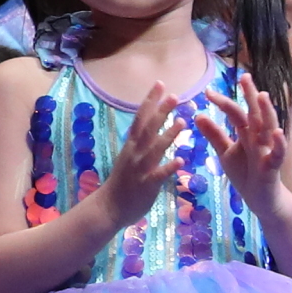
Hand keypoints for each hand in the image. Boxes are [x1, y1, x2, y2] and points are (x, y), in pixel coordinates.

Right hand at [97, 77, 189, 226]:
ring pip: (155, 149)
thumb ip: (141, 143)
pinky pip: (159, 175)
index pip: (141, 118)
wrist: (108, 208)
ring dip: (168, 135)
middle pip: (148, 128)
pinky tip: (181, 161)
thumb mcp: (130, 157)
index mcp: (132, 145)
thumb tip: (152, 127)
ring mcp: (140, 169)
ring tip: (182, 122)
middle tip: (175, 96)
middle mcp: (135, 153)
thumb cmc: (122, 183)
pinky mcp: (146, 185)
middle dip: (161, 112)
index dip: (150, 101)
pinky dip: (169, 167)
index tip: (160, 84)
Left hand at [195, 78, 291, 203]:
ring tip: (262, 96)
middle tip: (244, 76)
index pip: (235, 113)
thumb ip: (214, 134)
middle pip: (255, 113)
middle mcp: (259, 137)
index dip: (223, 102)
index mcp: (246, 133)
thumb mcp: (225, 153)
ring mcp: (268, 150)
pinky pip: (278, 153)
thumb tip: (198, 115)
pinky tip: (277, 133)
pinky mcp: (273, 167)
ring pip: (269, 128)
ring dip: (266, 112)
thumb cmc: (246, 174)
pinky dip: (279, 143)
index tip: (208, 91)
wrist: (261, 199)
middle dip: (250, 95)